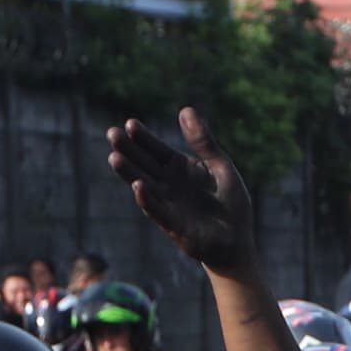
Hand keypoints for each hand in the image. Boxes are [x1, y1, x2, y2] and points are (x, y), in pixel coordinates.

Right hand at [102, 107, 259, 277]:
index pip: (156, 150)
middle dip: (128, 150)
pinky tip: (139, 187)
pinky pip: (158, 212)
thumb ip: (204, 142)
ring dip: (130, 173)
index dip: (143, 138)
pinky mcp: (175, 227)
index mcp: (179, 168)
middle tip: (112, 134)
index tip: (129, 123)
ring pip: (145, 186)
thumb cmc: (229, 203)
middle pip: (144, 165)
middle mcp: (168, 185)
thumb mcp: (221, 167)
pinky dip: (148, 200)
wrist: (238, 241)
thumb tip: (185, 109)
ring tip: (114, 157)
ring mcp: (169, 205)